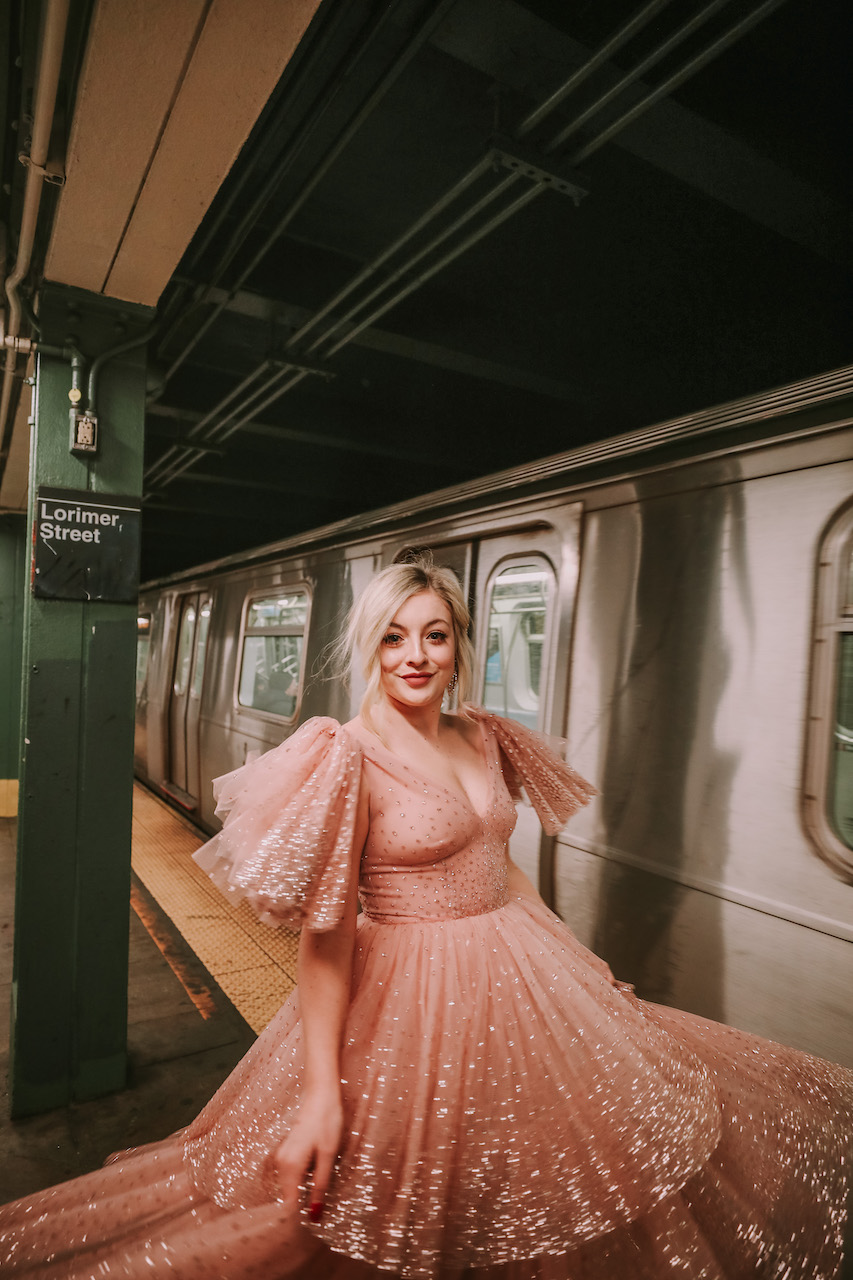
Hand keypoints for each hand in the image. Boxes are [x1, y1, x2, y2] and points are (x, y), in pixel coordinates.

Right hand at [272, 1090, 343, 1218]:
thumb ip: (319, 1185)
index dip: (298, 1218)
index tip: (312, 1226)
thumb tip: (314, 1214)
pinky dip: (300, 1184)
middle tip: (318, 1217)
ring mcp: (281, 1157)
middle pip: (287, 1197)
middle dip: (300, 1209)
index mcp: (290, 1166)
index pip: (288, 1204)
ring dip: (300, 1196)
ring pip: (289, 1187)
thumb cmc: (327, 1122)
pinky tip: (314, 1182)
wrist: (320, 1095)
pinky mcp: (286, 1152)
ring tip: (318, 1202)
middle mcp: (280, 1163)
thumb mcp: (327, 1155)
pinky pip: (290, 1176)